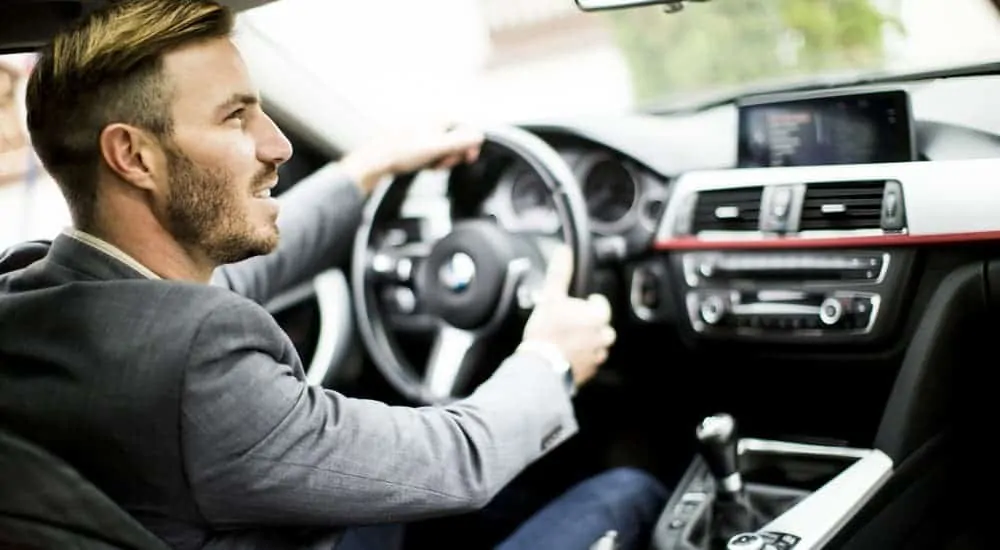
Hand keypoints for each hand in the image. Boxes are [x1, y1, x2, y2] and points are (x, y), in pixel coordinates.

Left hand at [339, 124, 483, 193]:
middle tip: (441, 164)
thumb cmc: (402, 152)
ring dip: (441, 160)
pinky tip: (423, 165)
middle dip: (452, 155)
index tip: (468, 159)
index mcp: (438, 118)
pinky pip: (433, 152)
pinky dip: (432, 161)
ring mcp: (424, 132)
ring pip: (445, 148)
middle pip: (456, 140)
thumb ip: (460, 142)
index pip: (466, 129)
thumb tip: (480, 136)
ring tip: (429, 165)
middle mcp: (432, 121)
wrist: (376, 160)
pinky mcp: (417, 142)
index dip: (469, 146)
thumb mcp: (436, 148)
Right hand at [521, 245, 615, 388]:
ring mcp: (597, 356)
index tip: (578, 305)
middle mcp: (602, 337)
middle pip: (601, 325)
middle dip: (588, 323)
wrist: (539, 366)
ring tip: (566, 340)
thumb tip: (563, 251)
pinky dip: (582, 358)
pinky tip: (566, 355)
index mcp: (598, 317)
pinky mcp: (590, 372)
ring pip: (597, 345)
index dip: (589, 303)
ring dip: (587, 341)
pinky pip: (590, 362)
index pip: (602, 305)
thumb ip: (560, 273)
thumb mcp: (551, 296)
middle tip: (569, 323)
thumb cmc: (546, 331)